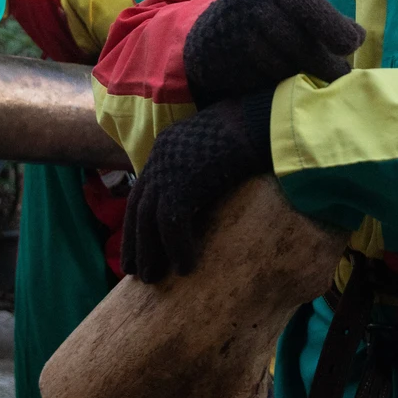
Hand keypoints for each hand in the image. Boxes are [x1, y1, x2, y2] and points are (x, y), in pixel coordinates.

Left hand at [122, 93, 273, 282]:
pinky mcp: (183, 182)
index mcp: (165, 146)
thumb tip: (199, 196)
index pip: (142, 190)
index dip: (137, 221)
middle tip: (134, 270)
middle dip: (135, 240)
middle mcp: (160, 156)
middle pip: (138, 206)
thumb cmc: (250, 132)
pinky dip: (177, 248)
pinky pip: (173, 224)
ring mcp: (169, 168)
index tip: (136, 244)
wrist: (262, 120)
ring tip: (152, 278)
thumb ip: (199, 168)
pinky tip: (185, 267)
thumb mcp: (214, 149)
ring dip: (150, 251)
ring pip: (149, 219)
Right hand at [182, 0, 364, 106]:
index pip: (308, 5)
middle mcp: (253, 7)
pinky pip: (264, 82)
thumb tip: (359, 35)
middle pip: (299, 43)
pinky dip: (280, 86)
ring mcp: (238, 37)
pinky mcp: (229, 66)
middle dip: (325, 64)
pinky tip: (287, 84)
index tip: (350, 46)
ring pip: (283, 67)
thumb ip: (325, 18)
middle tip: (341, 76)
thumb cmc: (265, 18)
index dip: (333, 28)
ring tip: (315, 79)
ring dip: (303, 78)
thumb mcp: (291, 6)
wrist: (209, 36)